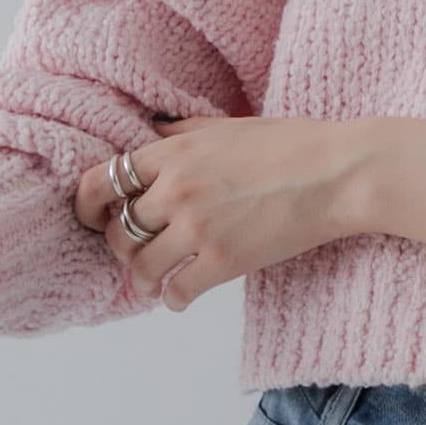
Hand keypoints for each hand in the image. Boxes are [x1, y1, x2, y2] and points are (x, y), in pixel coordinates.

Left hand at [73, 114, 369, 312]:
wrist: (340, 173)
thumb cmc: (293, 144)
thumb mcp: (228, 125)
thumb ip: (182, 131)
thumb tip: (148, 132)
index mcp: (174, 153)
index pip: (101, 182)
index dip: (85, 205)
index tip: (91, 217)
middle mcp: (176, 191)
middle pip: (117, 230)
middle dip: (119, 245)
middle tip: (134, 251)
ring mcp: (198, 229)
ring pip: (140, 267)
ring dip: (142, 278)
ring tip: (154, 281)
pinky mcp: (224, 261)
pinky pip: (176, 292)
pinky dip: (172, 300)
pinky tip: (180, 297)